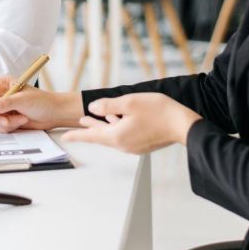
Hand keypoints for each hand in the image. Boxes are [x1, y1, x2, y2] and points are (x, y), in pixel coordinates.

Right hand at [0, 76, 82, 131]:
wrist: (54, 114)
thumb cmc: (42, 102)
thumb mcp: (23, 100)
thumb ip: (5, 103)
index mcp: (4, 84)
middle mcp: (2, 96)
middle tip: (7, 119)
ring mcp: (4, 109)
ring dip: (7, 122)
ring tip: (21, 119)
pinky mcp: (7, 120)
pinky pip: (0, 127)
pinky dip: (10, 127)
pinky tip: (22, 122)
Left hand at [62, 93, 201, 153]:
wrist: (183, 124)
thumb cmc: (159, 112)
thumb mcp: (129, 103)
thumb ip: (108, 106)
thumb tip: (93, 108)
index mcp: (117, 136)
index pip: (91, 136)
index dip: (76, 135)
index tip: (64, 136)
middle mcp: (124, 144)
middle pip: (101, 135)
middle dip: (89, 128)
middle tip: (78, 122)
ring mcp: (134, 146)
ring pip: (113, 135)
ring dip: (103, 126)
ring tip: (93, 118)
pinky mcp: (142, 144)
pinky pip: (123, 135)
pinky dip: (116, 127)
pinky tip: (117, 118)